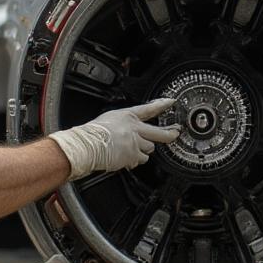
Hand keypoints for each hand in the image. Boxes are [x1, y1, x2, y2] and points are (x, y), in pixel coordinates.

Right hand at [50, 98, 180, 178]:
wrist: (87, 145)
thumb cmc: (92, 133)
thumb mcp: (108, 120)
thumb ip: (122, 125)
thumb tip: (128, 130)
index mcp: (127, 116)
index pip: (148, 109)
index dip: (161, 105)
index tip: (171, 102)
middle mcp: (134, 128)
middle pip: (159, 132)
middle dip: (169, 133)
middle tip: (175, 133)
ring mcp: (135, 142)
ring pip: (149, 149)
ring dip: (143, 150)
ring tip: (131, 150)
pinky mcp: (133, 155)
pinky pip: (140, 159)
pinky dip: (135, 160)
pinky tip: (126, 158)